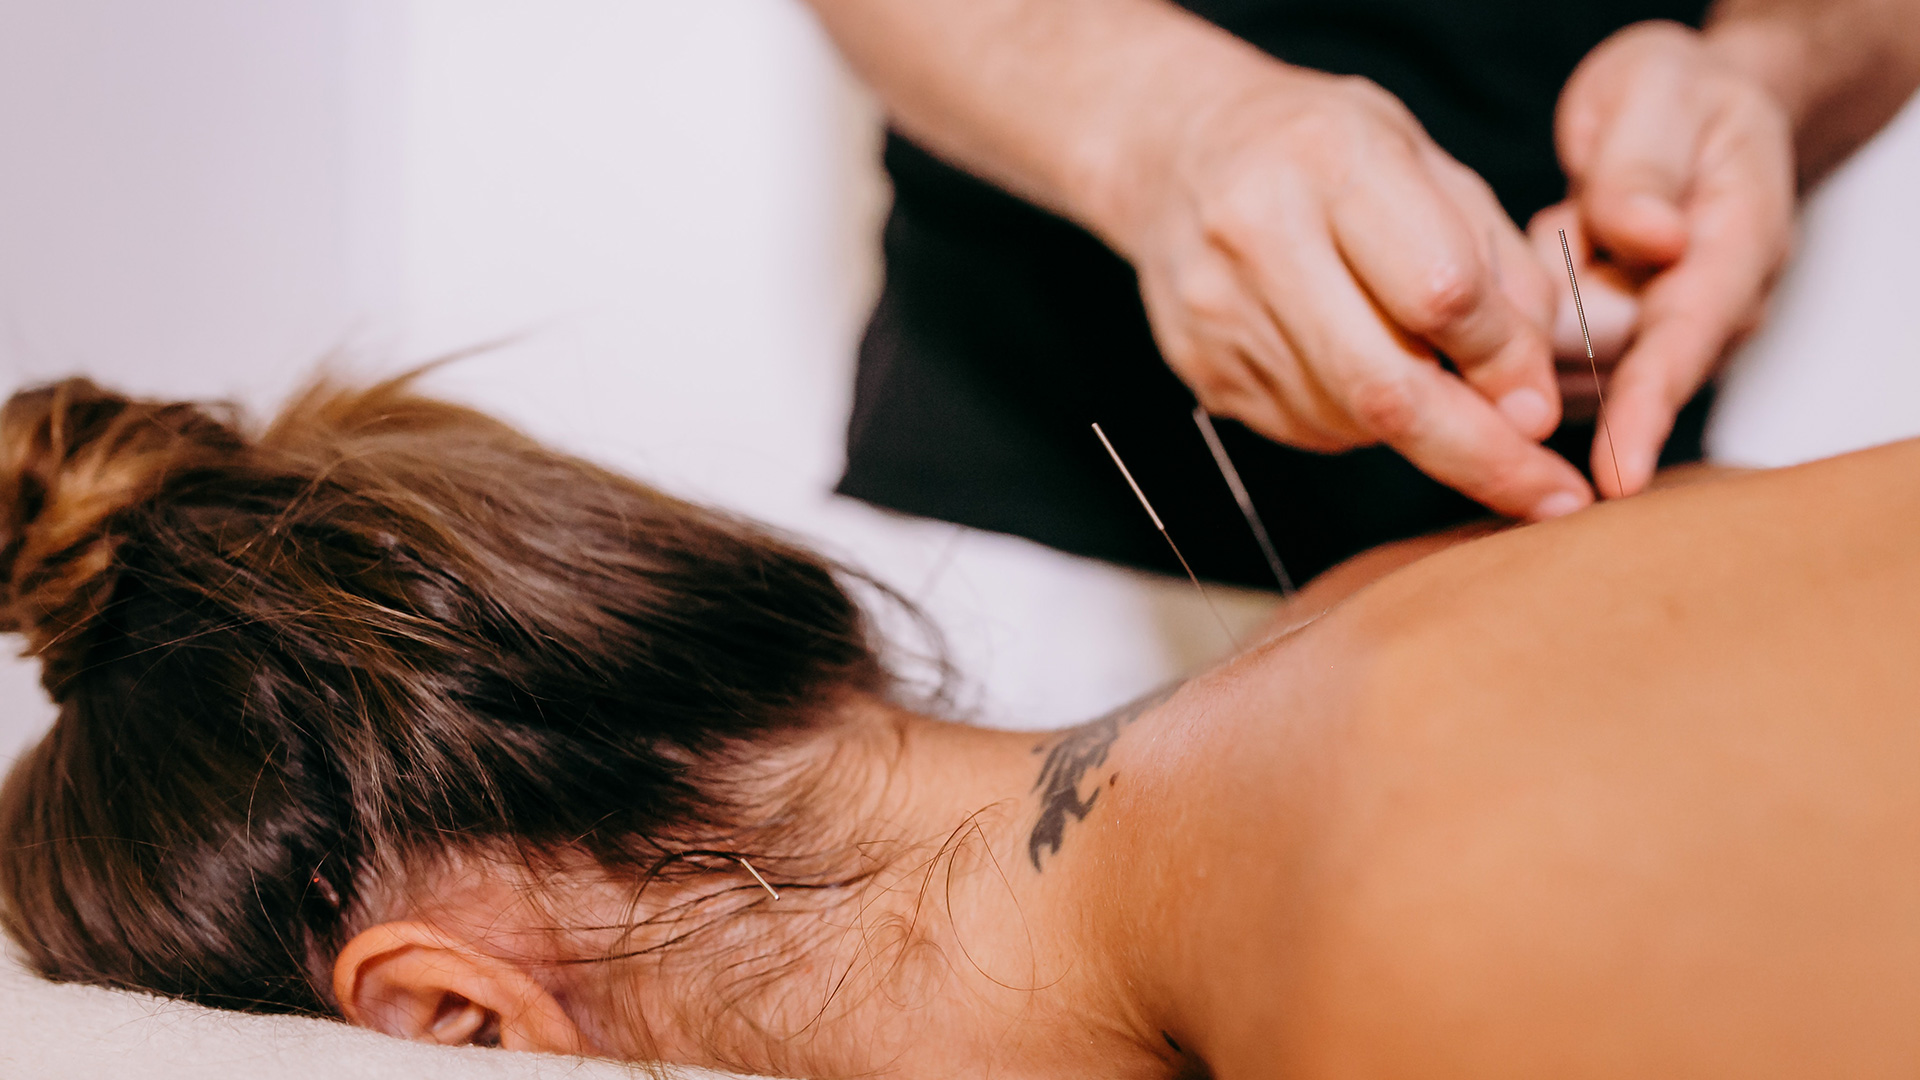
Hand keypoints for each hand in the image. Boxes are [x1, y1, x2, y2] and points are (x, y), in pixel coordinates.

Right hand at [1100, 66, 1593, 520]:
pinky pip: (1309, 428)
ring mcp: (1219, 310)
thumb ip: (1498, 270)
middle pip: (1387, 386)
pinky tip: (1357, 362)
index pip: (1440, 291)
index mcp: (1332, 160)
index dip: (1505, 360)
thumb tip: (1530, 400)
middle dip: (1480, 453)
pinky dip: (1360, 420)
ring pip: (1352, 419)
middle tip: (1548, 495)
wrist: (1178, 152)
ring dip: (1419, 427)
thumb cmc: (1325, 152)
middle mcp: (1259, 234)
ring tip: (1428, 374)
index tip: (1544, 406)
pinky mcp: (1201, 366)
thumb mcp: (1429, 165)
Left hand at [1539, 20, 1795, 496]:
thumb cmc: (1671, 100)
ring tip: (1565, 230)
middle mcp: (1711, 310)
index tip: (1616, 474)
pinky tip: (1542, 265)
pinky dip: (1525, 324)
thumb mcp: (1657, 93)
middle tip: (1559, 231)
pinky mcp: (1615, 349)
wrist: (1681, 112)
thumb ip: (1643, 165)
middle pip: (1617, 370)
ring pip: (1572, 371)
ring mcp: (1664, 336)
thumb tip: (1650, 236)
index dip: (1648, 408)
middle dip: (1561, 335)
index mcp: (1739, 245)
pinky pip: (1547, 360)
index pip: (1688, 341)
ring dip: (1540, 322)